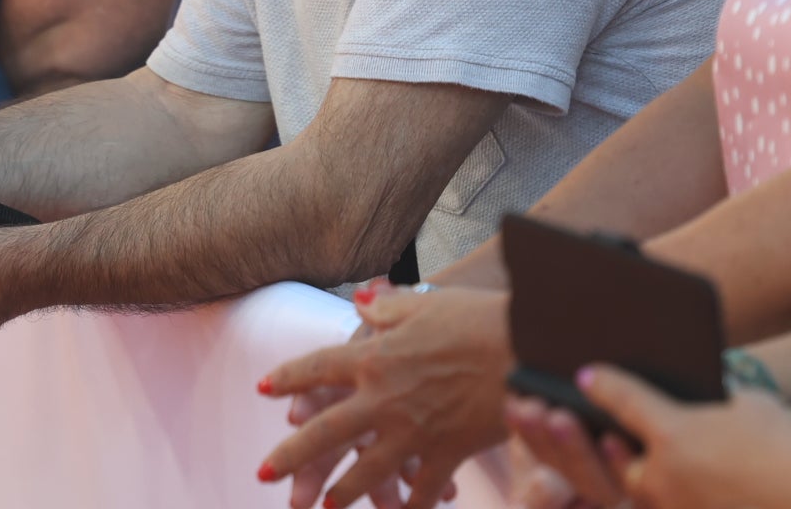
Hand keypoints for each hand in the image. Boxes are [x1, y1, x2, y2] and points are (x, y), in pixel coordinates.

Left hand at [258, 284, 509, 508]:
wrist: (526, 348)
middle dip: (292, 456)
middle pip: (326, 432)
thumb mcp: (424, 303)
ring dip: (342, 493)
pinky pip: (422, 491)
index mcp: (374, 356)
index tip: (263, 389)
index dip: (288, 378)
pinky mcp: (447, 454)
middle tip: (263, 474)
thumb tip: (361, 302)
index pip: (318, 368)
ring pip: (367, 472)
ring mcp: (414, 432)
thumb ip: (386, 308)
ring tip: (322, 508)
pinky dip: (412, 507)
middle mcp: (384, 399)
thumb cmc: (476, 318)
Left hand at [508, 370, 790, 508]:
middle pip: (618, 457)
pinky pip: (668, 507)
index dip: (601, 384)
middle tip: (589, 425)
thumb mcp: (750, 405)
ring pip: (641, 493)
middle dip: (606, 443)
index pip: (621, 399)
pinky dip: (667, 497)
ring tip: (636, 461)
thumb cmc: (790, 447)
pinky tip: (677, 487)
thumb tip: (703, 387)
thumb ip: (716, 396)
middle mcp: (663, 475)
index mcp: (672, 432)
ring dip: (634, 475)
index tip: (585, 374)